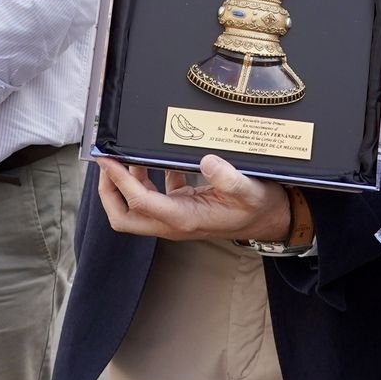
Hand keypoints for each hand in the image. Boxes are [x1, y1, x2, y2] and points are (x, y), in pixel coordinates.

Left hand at [95, 155, 290, 241]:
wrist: (272, 220)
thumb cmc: (261, 207)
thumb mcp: (251, 190)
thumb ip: (229, 178)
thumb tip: (205, 160)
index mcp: (185, 219)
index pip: (140, 202)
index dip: (120, 181)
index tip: (108, 159)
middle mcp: (175, 222)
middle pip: (125, 217)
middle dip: (109, 192)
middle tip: (108, 164)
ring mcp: (177, 217)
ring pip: (135, 209)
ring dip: (125, 185)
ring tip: (128, 157)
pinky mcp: (183, 208)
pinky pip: (156, 197)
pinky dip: (148, 179)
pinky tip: (156, 159)